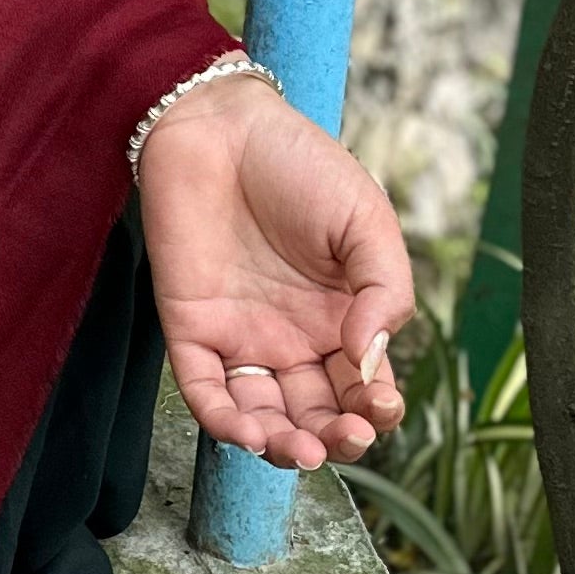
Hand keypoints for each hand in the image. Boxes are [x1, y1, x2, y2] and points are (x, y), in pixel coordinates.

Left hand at [135, 69, 412, 470]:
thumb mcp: (366, 222)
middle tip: (344, 438)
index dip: (376, 411)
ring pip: (263, 417)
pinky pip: (204, 391)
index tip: (379, 403)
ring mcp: (242, 337)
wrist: (221, 125)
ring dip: (281, 447)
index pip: (365, 390)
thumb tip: (371, 360)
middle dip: (335, 441)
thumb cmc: (300, 165)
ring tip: (298, 449)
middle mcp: (295, 339)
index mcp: (345, 320)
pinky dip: (224, 421)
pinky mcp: (191, 327)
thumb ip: (383, 291)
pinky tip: (248, 432)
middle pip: (318, 416)